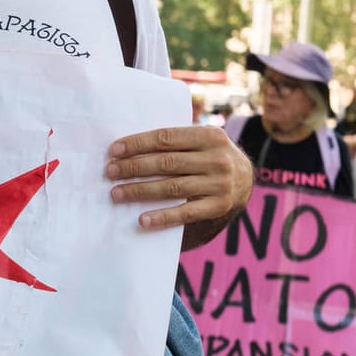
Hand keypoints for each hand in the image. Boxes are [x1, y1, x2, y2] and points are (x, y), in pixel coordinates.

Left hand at [106, 125, 252, 231]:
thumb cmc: (211, 156)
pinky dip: (162, 217)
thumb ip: (177, 140)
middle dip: (134, 167)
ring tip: (117, 193)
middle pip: (166, 163)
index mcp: (210, 136)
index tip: (114, 151)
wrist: (246, 180)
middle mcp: (217, 159)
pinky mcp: (218, 207)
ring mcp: (219, 184)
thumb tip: (129, 146)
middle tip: (110, 172)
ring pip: (172, 187)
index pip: (166, 138)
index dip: (138, 144)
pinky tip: (142, 219)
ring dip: (140, 190)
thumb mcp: (202, 140)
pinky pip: (185, 213)